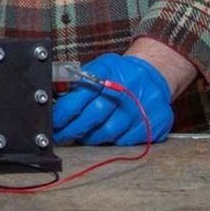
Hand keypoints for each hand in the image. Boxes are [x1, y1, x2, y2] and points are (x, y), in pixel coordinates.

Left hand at [52, 53, 174, 144]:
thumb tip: (55, 104)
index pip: (81, 94)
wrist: (154, 74)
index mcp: (109, 70)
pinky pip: (126, 141)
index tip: (54, 123)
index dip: (64, 112)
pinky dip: (112, 142)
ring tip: (83, 136)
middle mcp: (127, 88)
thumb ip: (78, 84)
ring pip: (109, 132)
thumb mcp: (99, 68)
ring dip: (91, 138)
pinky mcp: (155, 123)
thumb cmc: (120, 74)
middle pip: (94, 115)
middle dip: (73, 129)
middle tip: (62, 136)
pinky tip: (106, 137)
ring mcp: (142, 107)